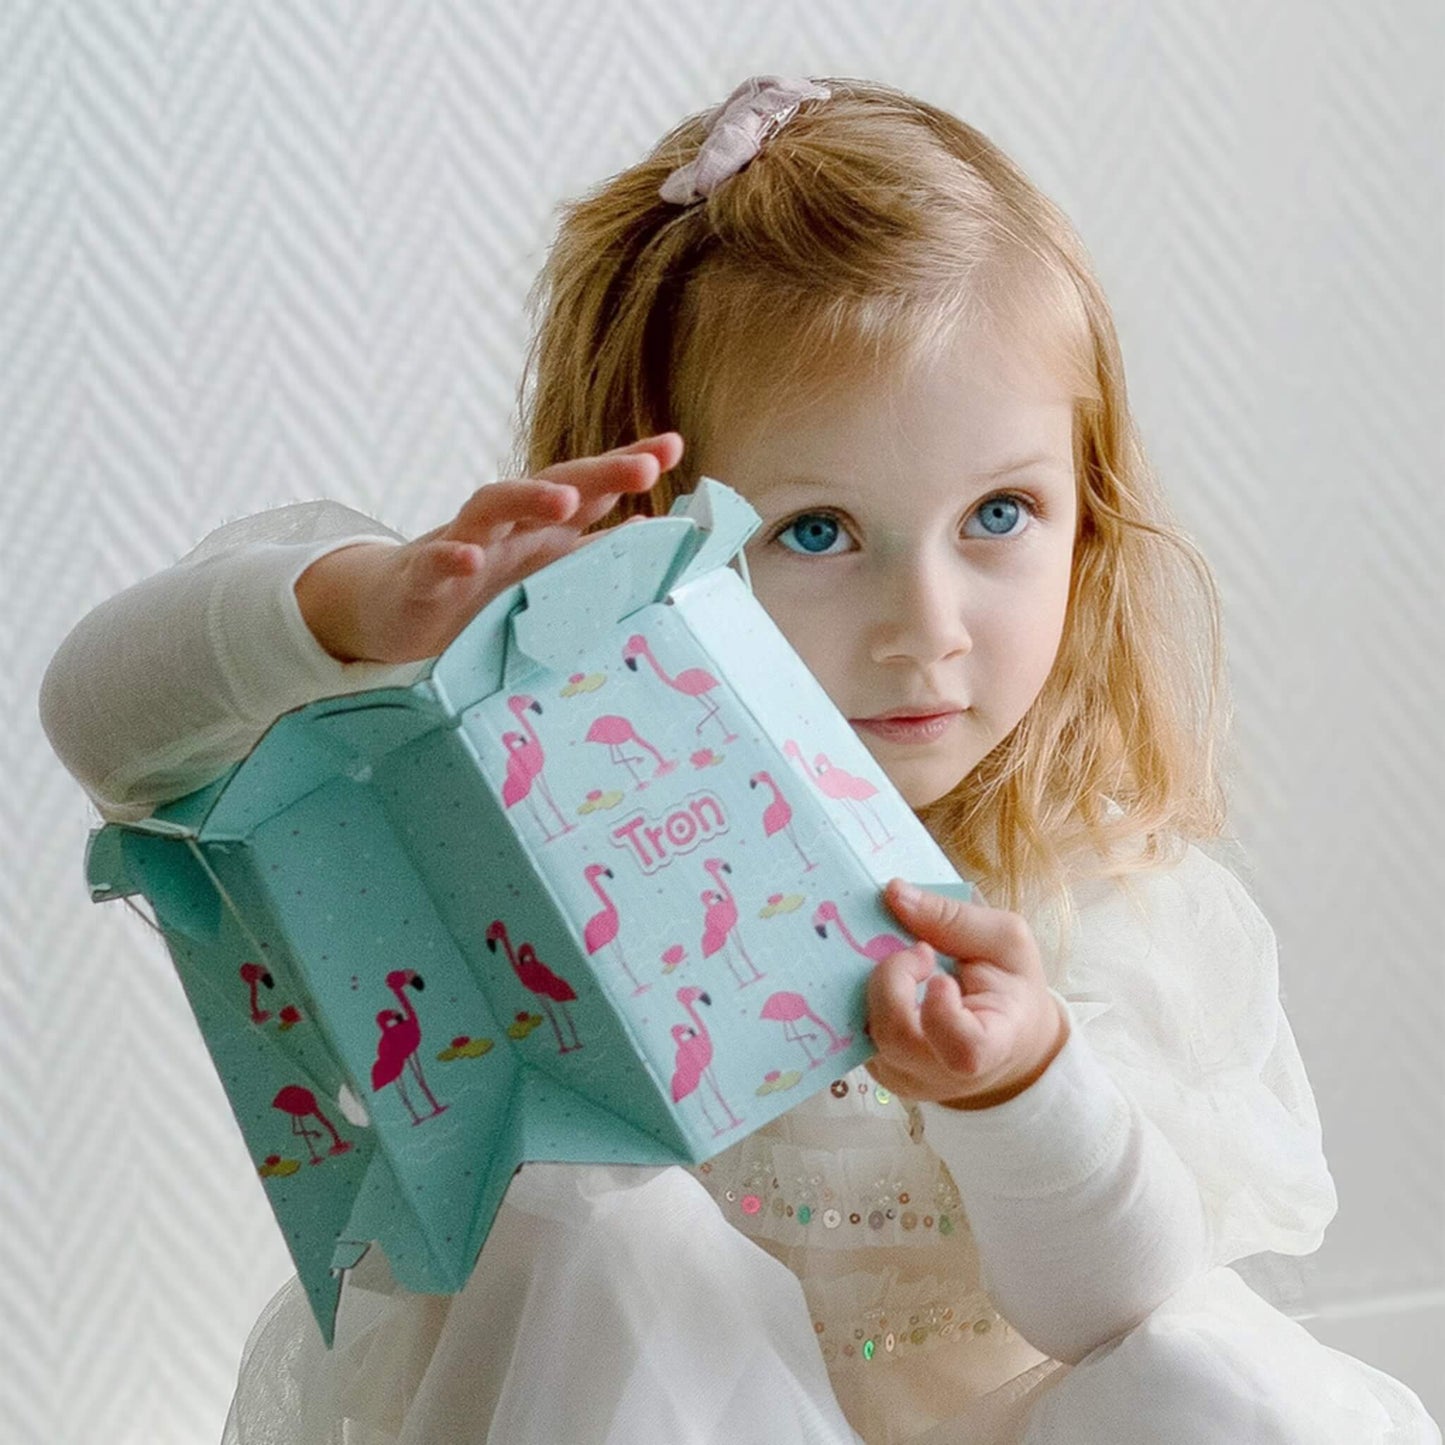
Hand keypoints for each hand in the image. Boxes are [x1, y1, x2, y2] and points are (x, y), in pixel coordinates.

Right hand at [295, 433, 684, 663]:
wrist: (395, 609)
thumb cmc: (479, 587)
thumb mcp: (541, 572)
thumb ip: (591, 551)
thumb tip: (649, 529)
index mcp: (541, 528)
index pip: (591, 489)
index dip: (628, 467)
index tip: (674, 447)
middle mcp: (506, 526)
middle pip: (553, 486)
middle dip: (599, 473)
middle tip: (645, 467)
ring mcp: (463, 546)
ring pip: (493, 509)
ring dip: (529, 499)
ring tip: (566, 501)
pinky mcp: (422, 578)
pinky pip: (436, 563)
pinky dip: (451, 557)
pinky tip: (469, 558)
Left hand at [864, 879, 1067, 1109]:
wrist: (1008, 1038)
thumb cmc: (1010, 986)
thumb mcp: (1003, 939)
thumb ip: (952, 917)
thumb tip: (894, 893)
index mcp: (993, 1046)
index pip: (962, 1051)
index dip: (941, 1015)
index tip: (939, 976)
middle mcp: (944, 1075)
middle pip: (895, 1036)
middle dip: (894, 978)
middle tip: (921, 952)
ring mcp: (907, 1078)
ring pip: (867, 1033)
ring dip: (879, 986)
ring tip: (911, 968)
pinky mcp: (881, 1071)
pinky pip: (855, 1034)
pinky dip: (867, 997)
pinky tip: (893, 983)